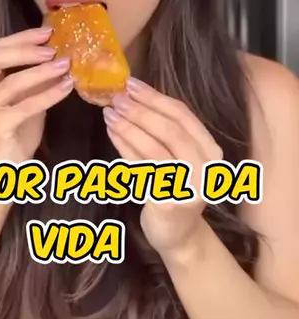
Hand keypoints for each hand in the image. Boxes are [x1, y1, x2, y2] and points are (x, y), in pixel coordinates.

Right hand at [0, 27, 72, 163]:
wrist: (7, 171)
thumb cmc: (15, 134)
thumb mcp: (22, 99)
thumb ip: (30, 78)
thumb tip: (55, 52)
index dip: (19, 39)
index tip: (46, 32)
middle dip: (26, 50)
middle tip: (53, 49)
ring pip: (12, 82)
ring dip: (42, 72)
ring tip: (65, 66)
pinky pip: (26, 105)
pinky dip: (49, 94)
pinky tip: (66, 88)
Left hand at [103, 77, 222, 258]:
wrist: (179, 235)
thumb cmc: (176, 187)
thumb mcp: (179, 156)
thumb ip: (165, 130)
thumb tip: (133, 95)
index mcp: (210, 150)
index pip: (183, 115)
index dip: (155, 97)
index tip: (131, 84)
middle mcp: (205, 168)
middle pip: (169, 130)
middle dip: (140, 111)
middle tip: (116, 98)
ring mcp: (188, 187)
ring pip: (153, 149)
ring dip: (128, 127)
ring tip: (109, 113)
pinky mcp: (167, 203)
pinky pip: (141, 169)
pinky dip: (124, 148)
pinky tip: (112, 134)